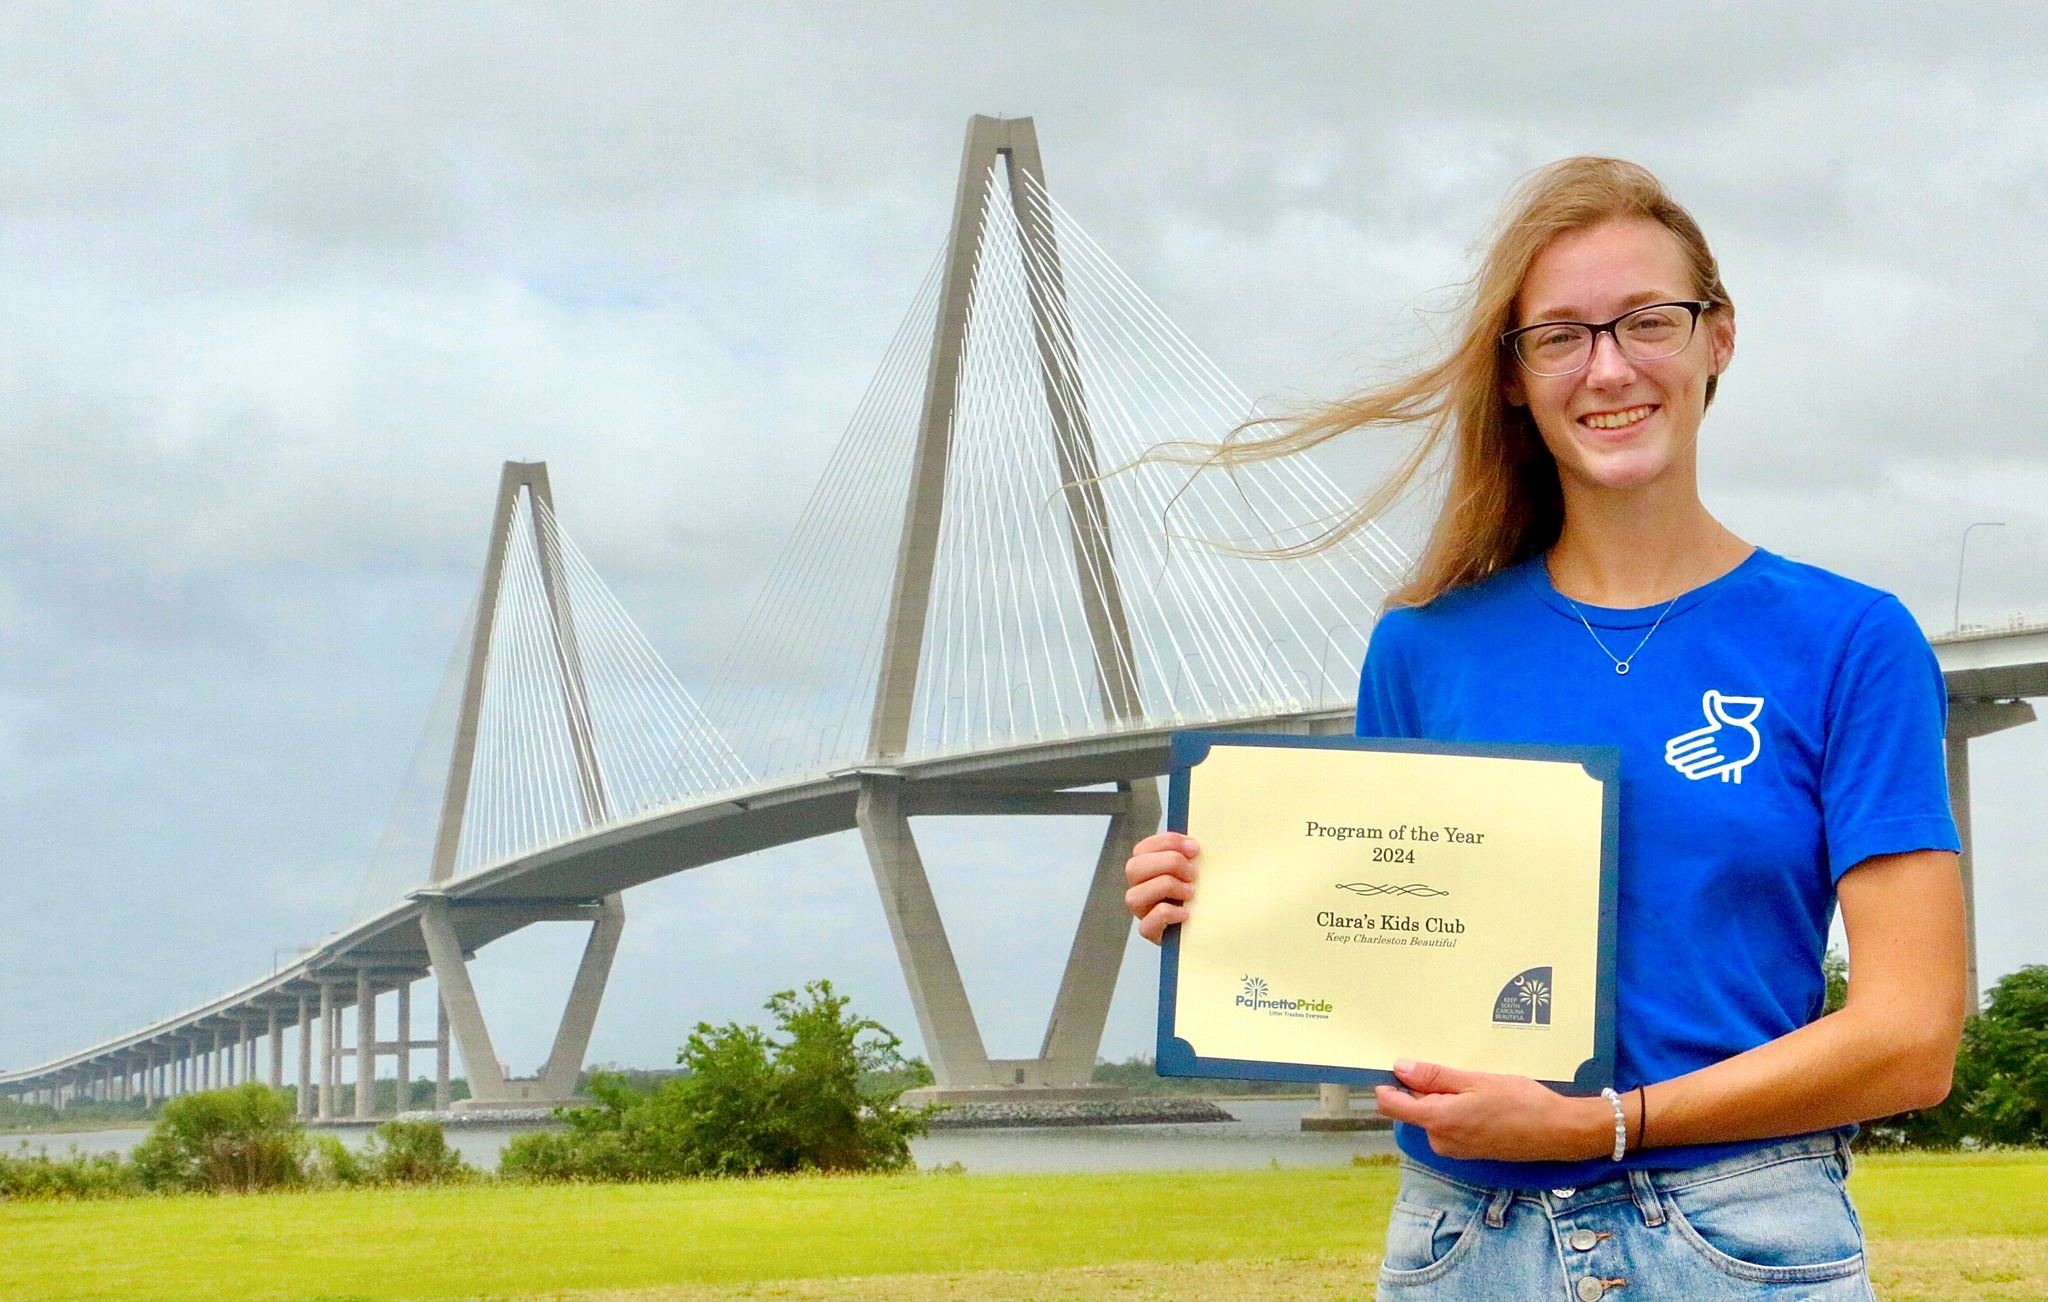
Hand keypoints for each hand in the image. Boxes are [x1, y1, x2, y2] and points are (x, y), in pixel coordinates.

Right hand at [1123, 832, 1198, 943]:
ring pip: (1134, 896)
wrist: (1211, 927)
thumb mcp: (1200, 871)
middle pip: (1134, 868)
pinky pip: (1147, 924)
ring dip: (1166, 888)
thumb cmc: (1205, 895)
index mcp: (1148, 868)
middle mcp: (1140, 888)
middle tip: (1193, 873)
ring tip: (1190, 892)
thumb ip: (1196, 857)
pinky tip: (1186, 913)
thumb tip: (1198, 843)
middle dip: (1168, 864)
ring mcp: (1143, 912)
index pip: (1143, 848)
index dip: (1167, 843)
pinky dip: (1167, 914)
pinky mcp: (1150, 933)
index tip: (1194, 848)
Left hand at [1372, 1059, 1610, 1162]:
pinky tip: (1483, 1101)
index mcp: (1439, 1121)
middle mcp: (1441, 1141)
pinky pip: (1449, 1125)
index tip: (1391, 1067)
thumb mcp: (1475, 1081)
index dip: (1387, 1085)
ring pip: (1434, 1115)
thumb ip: (1434, 1077)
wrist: (1558, 1132)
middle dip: (1428, 1088)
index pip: (1392, 1106)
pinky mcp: (1468, 1151)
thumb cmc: (1521, 1102)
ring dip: (1446, 1098)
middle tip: (1460, 1074)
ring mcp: (1455, 1149)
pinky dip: (1457, 1110)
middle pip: (1415, 1107)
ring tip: (1477, 1087)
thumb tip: (1400, 1068)